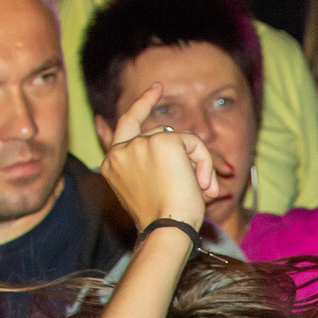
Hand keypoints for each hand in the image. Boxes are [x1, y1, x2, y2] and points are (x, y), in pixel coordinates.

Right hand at [98, 85, 216, 229]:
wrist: (168, 228)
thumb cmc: (165, 219)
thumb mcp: (155, 190)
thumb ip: (160, 165)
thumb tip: (181, 144)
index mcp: (113, 164)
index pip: (125, 126)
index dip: (142, 105)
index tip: (156, 89)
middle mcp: (121, 151)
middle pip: (160, 132)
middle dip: (187, 149)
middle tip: (184, 138)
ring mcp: (139, 144)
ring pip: (180, 139)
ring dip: (197, 165)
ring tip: (200, 192)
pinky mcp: (161, 142)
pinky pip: (193, 143)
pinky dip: (204, 164)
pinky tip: (202, 186)